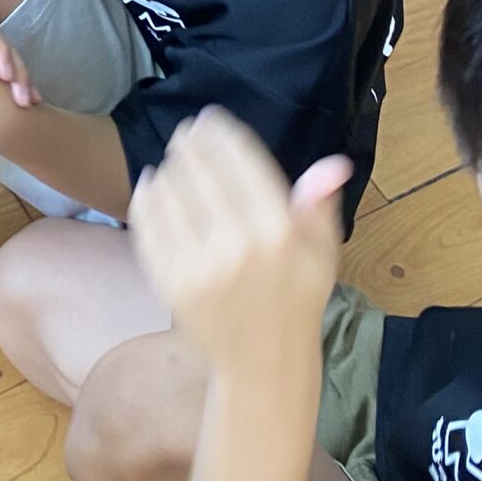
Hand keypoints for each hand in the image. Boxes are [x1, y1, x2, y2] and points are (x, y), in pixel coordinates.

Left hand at [130, 108, 349, 368]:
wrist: (262, 362)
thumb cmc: (296, 299)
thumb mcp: (321, 254)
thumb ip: (320, 205)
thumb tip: (333, 164)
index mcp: (279, 232)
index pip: (240, 160)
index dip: (221, 132)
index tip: (210, 119)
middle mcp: (237, 245)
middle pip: (200, 169)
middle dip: (191, 143)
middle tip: (186, 132)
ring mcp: (198, 265)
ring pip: (171, 189)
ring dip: (170, 166)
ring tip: (174, 160)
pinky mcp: (169, 281)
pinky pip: (148, 222)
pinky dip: (147, 196)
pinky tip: (153, 184)